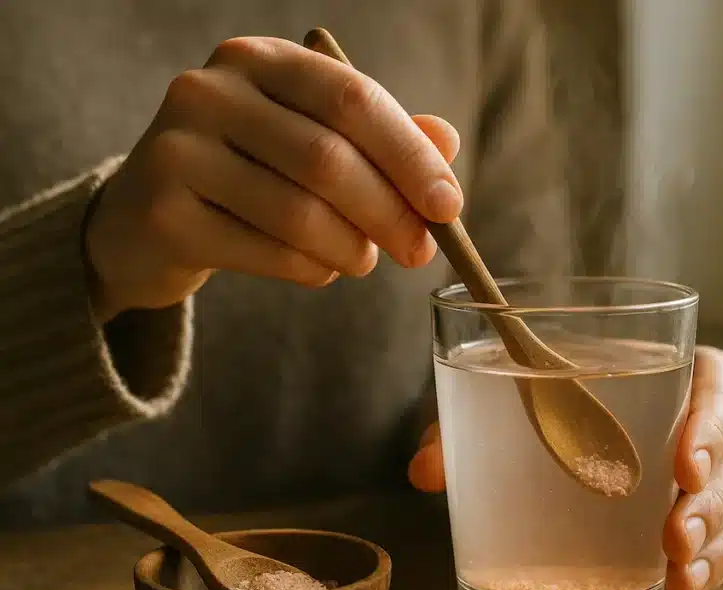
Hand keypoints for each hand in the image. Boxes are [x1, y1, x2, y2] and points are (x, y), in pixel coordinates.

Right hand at [85, 37, 462, 322]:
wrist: (146, 219)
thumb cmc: (250, 172)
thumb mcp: (312, 138)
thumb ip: (379, 138)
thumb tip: (447, 142)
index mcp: (259, 59)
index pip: (354, 99)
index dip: (410, 156)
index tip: (449, 207)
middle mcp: (210, 92)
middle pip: (329, 159)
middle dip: (390, 214)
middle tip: (420, 252)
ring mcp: (177, 150)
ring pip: (299, 213)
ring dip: (351, 249)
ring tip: (363, 261)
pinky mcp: (164, 215)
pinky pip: (266, 252)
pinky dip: (310, 269)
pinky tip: (320, 269)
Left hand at [407, 346, 722, 589]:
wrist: (556, 450)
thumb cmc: (542, 411)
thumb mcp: (500, 412)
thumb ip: (463, 431)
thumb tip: (423, 472)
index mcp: (670, 371)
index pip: (716, 377)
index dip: (711, 415)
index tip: (682, 461)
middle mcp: (705, 417)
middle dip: (713, 495)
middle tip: (672, 533)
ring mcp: (718, 469)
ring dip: (719, 536)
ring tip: (678, 568)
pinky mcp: (717, 515)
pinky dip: (719, 564)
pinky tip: (686, 586)